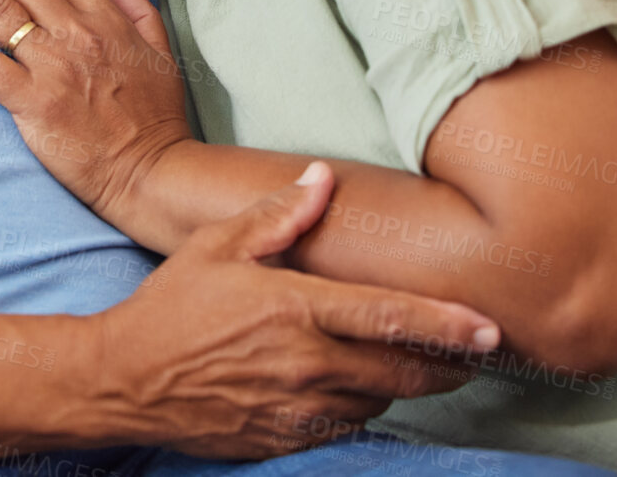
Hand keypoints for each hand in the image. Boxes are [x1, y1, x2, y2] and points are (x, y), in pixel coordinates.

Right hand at [90, 163, 499, 457]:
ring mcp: (298, 409)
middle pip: (402, 370)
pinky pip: (346, 426)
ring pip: (379, 399)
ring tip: (413, 361)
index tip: (491, 328)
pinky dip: (362, 406)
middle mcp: (306, 364)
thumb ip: (276, 214)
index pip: (389, 317)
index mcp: (294, 309)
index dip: (447, 324)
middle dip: (447, 364)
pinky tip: (358, 386)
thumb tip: (322, 177)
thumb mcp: (216, 246)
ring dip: (401, 382)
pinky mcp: (286, 439)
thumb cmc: (171, 305)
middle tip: (472, 352)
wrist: (125, 380)